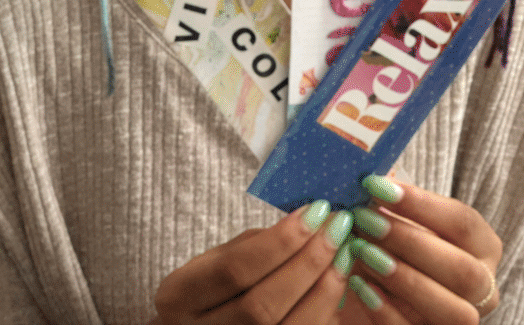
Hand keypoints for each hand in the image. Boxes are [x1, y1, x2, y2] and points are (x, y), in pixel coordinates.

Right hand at [151, 201, 352, 323]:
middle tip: (338, 228)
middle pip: (263, 304)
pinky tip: (337, 286)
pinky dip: (325, 314)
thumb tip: (311, 221)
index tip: (315, 211)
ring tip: (344, 255)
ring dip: (324, 289)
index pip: (235, 269)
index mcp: (179, 298)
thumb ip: (256, 245)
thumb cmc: (210, 291)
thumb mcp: (214, 263)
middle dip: (308, 262)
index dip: (280, 241)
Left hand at [340, 176, 500, 323]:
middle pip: (462, 269)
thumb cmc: (398, 242)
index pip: (463, 222)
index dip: (421, 205)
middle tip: (365, 220)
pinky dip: (387, 311)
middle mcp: (483, 287)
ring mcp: (463, 319)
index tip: (377, 186)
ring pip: (452, 310)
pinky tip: (359, 286)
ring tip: (362, 253)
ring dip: (405, 280)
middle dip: (410, 243)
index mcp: (483, 246)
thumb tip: (369, 168)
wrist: (390, 289)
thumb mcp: (401, 216)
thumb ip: (392, 197)